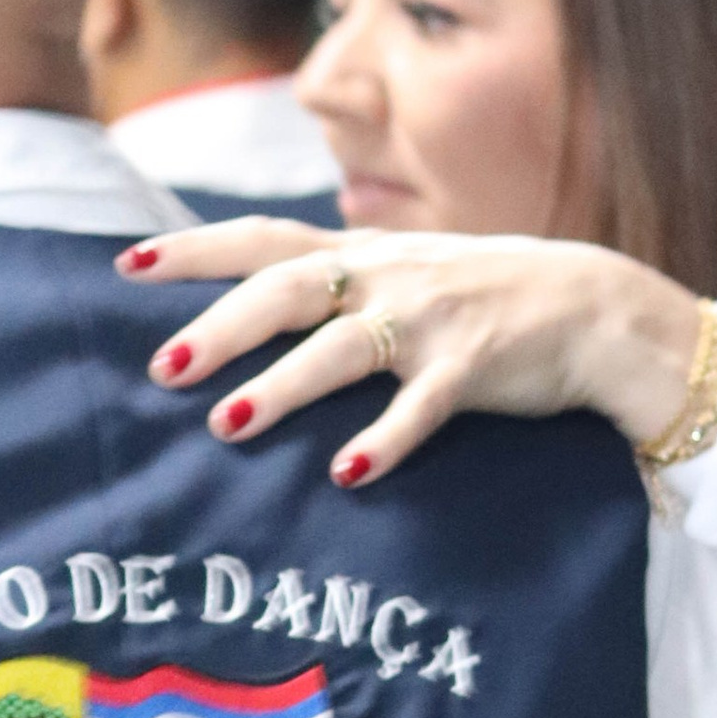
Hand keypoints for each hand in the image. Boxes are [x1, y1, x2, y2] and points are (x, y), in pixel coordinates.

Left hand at [117, 218, 705, 484]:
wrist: (593, 307)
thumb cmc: (483, 299)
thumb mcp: (403, 275)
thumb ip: (334, 287)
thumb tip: (249, 313)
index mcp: (360, 257)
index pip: (259, 242)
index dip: (192, 251)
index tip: (124, 263)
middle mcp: (386, 278)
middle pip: (286, 291)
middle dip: (220, 327)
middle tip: (162, 369)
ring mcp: (429, 321)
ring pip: (343, 348)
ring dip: (283, 386)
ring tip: (229, 424)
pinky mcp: (474, 368)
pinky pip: (422, 407)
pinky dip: (385, 441)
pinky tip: (348, 475)